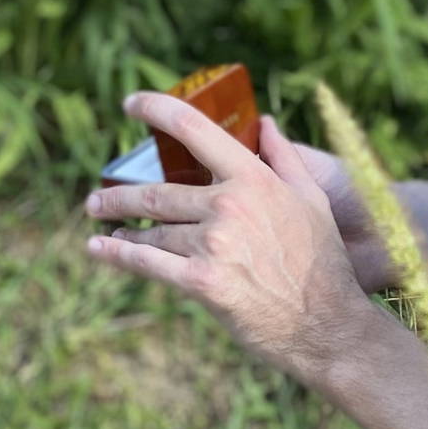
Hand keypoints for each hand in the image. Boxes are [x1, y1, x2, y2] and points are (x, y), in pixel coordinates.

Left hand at [84, 91, 378, 385]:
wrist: (327, 324)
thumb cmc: (322, 261)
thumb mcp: (311, 199)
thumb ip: (285, 156)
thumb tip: (265, 122)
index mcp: (253, 178)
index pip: (193, 128)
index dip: (154, 109)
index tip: (130, 103)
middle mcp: (228, 206)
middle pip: (157, 192)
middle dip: (119, 194)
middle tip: (99, 196)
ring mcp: (212, 245)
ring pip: (153, 230)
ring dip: (121, 225)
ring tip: (102, 220)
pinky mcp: (202, 283)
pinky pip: (148, 262)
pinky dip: (117, 253)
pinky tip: (99, 247)